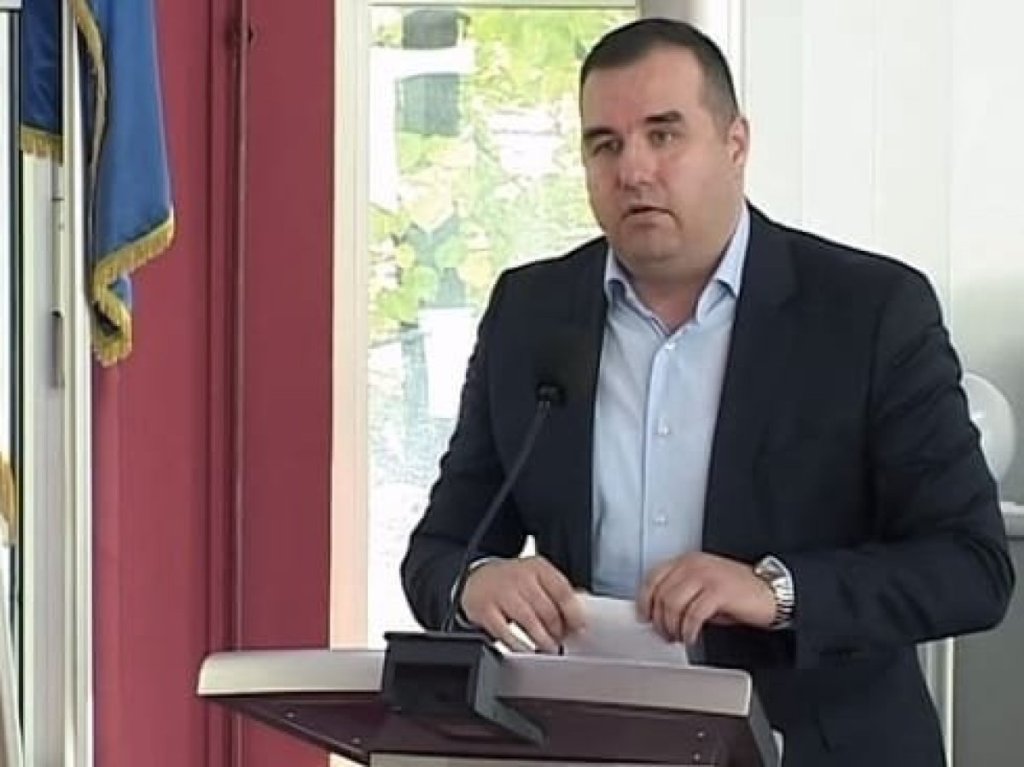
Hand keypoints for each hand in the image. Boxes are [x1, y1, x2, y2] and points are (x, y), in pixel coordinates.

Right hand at [461, 556, 584, 653]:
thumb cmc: (513, 582)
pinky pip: (505, 632)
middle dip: (557, 630)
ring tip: (548, 648)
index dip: (574, 613)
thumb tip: (582, 608)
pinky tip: (525, 649)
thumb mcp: (537, 578)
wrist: (477, 578)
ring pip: (529, 621)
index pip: (562, 591)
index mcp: (538, 567)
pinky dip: (518, 645)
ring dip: (542, 639)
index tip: (579, 628)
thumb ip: (559, 592)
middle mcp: (519, 577)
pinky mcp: (484, 609)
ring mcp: (501, 592)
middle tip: (561, 641)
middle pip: (547, 609)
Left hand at [638, 552, 775, 644]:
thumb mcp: (703, 588)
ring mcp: (706, 576)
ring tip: (679, 637)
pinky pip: (693, 614)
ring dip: (672, 626)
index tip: (644, 617)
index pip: (653, 577)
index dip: (644, 600)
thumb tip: (659, 613)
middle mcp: (694, 565)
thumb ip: (681, 594)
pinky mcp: (718, 591)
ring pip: (673, 604)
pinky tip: (692, 637)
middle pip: (661, 593)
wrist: (769, 593)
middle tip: (665, 634)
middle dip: (659, 619)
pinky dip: (688, 630)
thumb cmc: (738, 592)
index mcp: (687, 561)